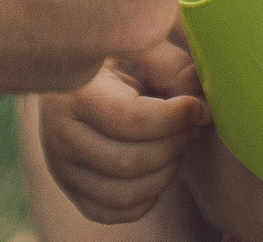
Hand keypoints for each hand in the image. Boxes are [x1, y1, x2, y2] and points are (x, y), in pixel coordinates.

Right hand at [41, 41, 209, 222]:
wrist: (72, 73)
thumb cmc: (116, 57)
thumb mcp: (141, 49)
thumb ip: (174, 70)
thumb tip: (203, 111)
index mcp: (75, 93)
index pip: (131, 121)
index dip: (174, 119)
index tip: (195, 107)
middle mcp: (59, 135)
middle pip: (130, 162)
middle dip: (173, 146)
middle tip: (189, 126)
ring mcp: (60, 168)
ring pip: (125, 194)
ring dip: (165, 174)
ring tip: (175, 144)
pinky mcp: (70, 189)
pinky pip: (114, 212)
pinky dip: (146, 199)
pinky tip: (157, 169)